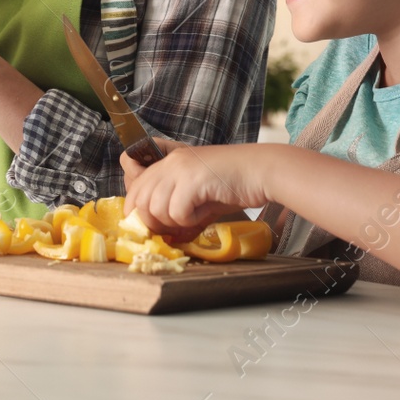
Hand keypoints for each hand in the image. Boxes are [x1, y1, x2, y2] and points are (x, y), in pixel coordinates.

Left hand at [120, 142, 269, 235]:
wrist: (263, 171)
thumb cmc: (235, 183)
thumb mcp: (200, 196)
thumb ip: (180, 211)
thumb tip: (167, 237)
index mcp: (169, 162)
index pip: (136, 188)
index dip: (138, 212)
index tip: (152, 228)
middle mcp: (170, 163)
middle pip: (140, 200)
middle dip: (155, 222)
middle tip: (176, 228)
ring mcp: (180, 170)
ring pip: (155, 208)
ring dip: (174, 221)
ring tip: (195, 217)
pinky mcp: (193, 180)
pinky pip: (177, 212)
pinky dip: (190, 220)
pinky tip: (205, 212)